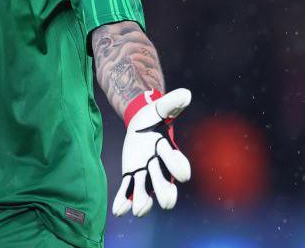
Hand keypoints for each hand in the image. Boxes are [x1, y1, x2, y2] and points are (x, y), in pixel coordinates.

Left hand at [112, 88, 192, 217]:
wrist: (142, 124)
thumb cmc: (154, 116)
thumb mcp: (162, 107)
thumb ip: (173, 102)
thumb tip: (186, 94)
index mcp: (168, 150)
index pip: (176, 162)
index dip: (179, 167)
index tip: (184, 176)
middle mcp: (159, 166)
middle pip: (162, 181)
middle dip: (163, 190)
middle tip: (167, 203)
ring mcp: (145, 172)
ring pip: (145, 190)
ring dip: (143, 201)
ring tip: (138, 212)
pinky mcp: (131, 174)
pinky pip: (127, 189)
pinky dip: (123, 200)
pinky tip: (118, 211)